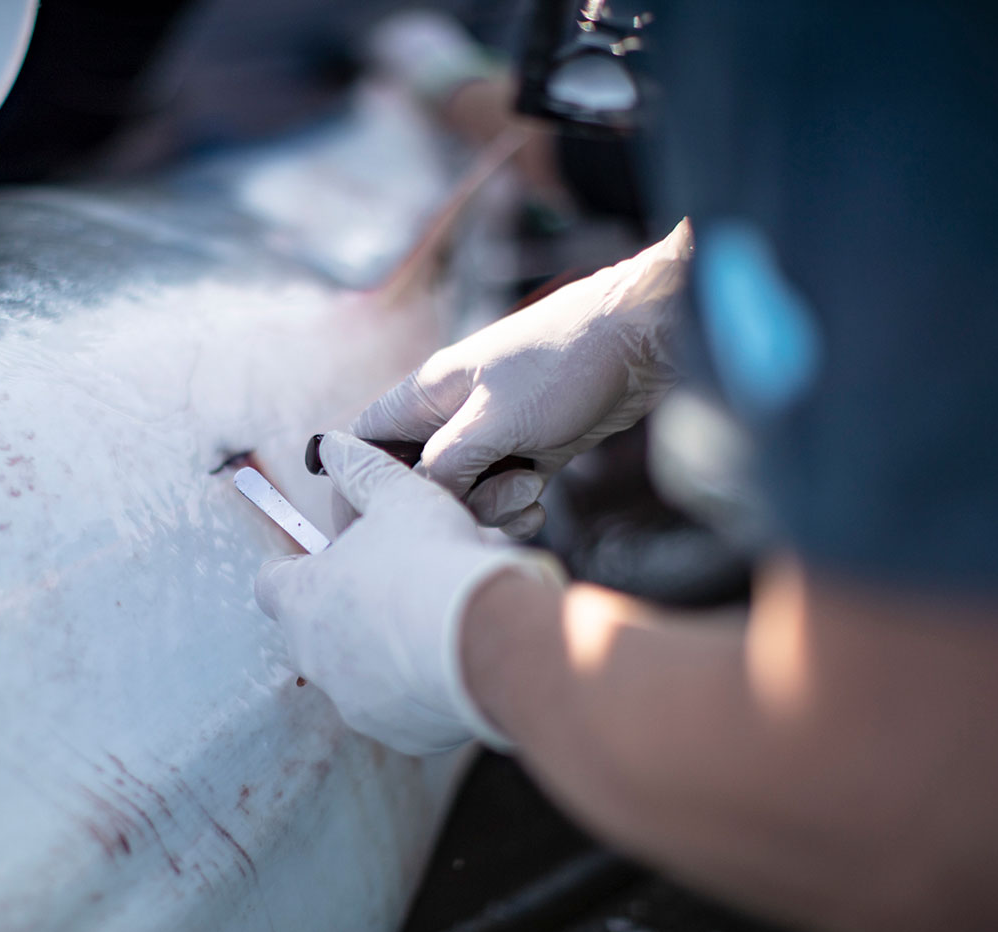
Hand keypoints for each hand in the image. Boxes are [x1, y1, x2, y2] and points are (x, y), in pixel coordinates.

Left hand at [255, 432, 564, 754]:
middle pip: (319, 630)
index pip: (272, 583)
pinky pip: (404, 707)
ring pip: (364, 671)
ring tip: (438, 619)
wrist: (487, 639)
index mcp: (301, 600)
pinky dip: (424, 687)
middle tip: (399, 583)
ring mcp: (354, 702)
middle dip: (354, 608)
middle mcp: (315, 659)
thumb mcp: (397, 495)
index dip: (297, 567)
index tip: (327, 558)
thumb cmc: (432, 560)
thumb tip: (333, 444)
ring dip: (390, 649)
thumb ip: (361, 469)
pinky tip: (458, 658)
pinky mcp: (399, 734)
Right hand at [354, 220, 692, 537]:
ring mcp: (488, 435)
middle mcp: (449, 415)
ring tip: (531, 483)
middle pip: (416, 481)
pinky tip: (541, 501)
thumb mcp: (492, 422)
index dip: (358, 483)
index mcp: (425, 395)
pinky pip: (501, 496)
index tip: (376, 521)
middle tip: (490, 491)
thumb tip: (421, 504)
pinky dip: (516, 508)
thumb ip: (444, 466)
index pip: (364, 443)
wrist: (639, 343)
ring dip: (492, 505)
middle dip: (449, 503)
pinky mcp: (526, 451)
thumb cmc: (561, 365)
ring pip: (463, 494)